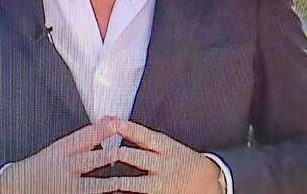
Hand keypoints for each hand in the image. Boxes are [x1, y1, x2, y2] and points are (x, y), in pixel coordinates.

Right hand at [0, 115, 123, 192]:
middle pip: (85, 161)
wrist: (21, 185)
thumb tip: (110, 120)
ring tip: (121, 182)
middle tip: (118, 152)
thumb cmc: (46, 164)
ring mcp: (66, 187)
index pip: (82, 138)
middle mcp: (64, 168)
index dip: (99, 131)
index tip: (115, 124)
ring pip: (88, 185)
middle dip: (102, 157)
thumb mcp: (63, 146)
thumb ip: (88, 135)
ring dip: (105, 184)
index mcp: (62, 150)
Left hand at [107, 117, 223, 193]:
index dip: (125, 128)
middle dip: (117, 154)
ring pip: (134, 182)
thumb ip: (142, 138)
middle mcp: (162, 164)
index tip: (109, 122)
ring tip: (101, 180)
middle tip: (99, 152)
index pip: (142, 134)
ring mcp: (160, 183)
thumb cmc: (180, 159)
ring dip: (116, 181)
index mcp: (164, 146)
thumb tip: (114, 123)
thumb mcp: (166, 145)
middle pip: (136, 157)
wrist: (207, 182)